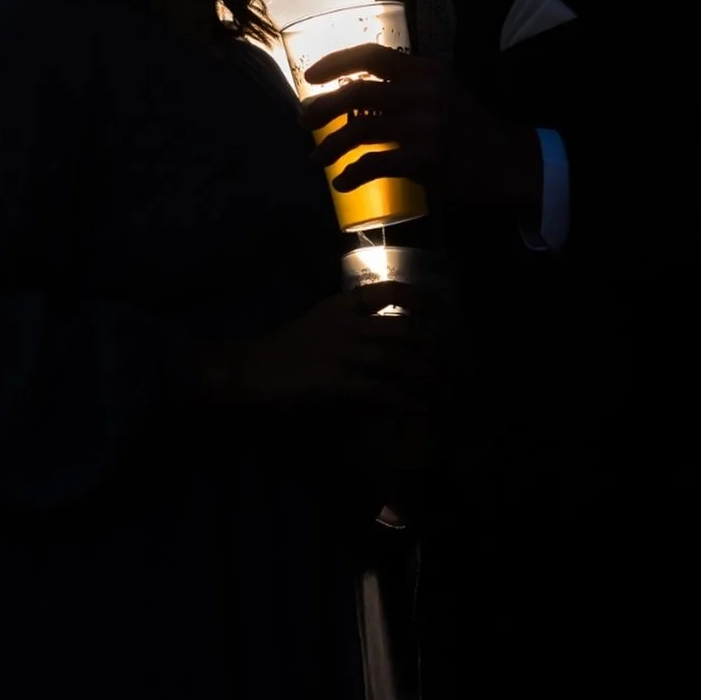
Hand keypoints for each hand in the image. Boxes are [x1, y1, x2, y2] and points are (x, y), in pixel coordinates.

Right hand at [194, 283, 441, 414]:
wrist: (252, 368)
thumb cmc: (285, 347)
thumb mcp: (319, 321)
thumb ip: (349, 322)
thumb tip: (385, 333)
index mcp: (341, 305)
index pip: (387, 290)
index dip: (418, 297)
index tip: (440, 307)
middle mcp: (347, 324)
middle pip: (402, 330)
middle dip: (430, 347)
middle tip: (448, 360)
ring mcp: (343, 353)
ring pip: (396, 360)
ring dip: (423, 375)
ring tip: (440, 387)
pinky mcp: (338, 382)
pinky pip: (381, 391)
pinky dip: (403, 401)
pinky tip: (418, 409)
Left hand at [301, 44, 541, 210]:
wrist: (507, 160)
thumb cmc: (467, 127)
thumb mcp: (442, 90)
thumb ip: (406, 86)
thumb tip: (353, 90)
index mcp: (424, 70)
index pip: (371, 54)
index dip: (335, 62)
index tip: (310, 76)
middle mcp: (422, 92)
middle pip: (356, 92)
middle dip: (321, 108)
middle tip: (305, 122)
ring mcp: (424, 125)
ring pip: (359, 129)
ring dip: (330, 146)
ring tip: (317, 158)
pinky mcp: (425, 158)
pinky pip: (374, 164)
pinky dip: (352, 174)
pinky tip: (342, 182)